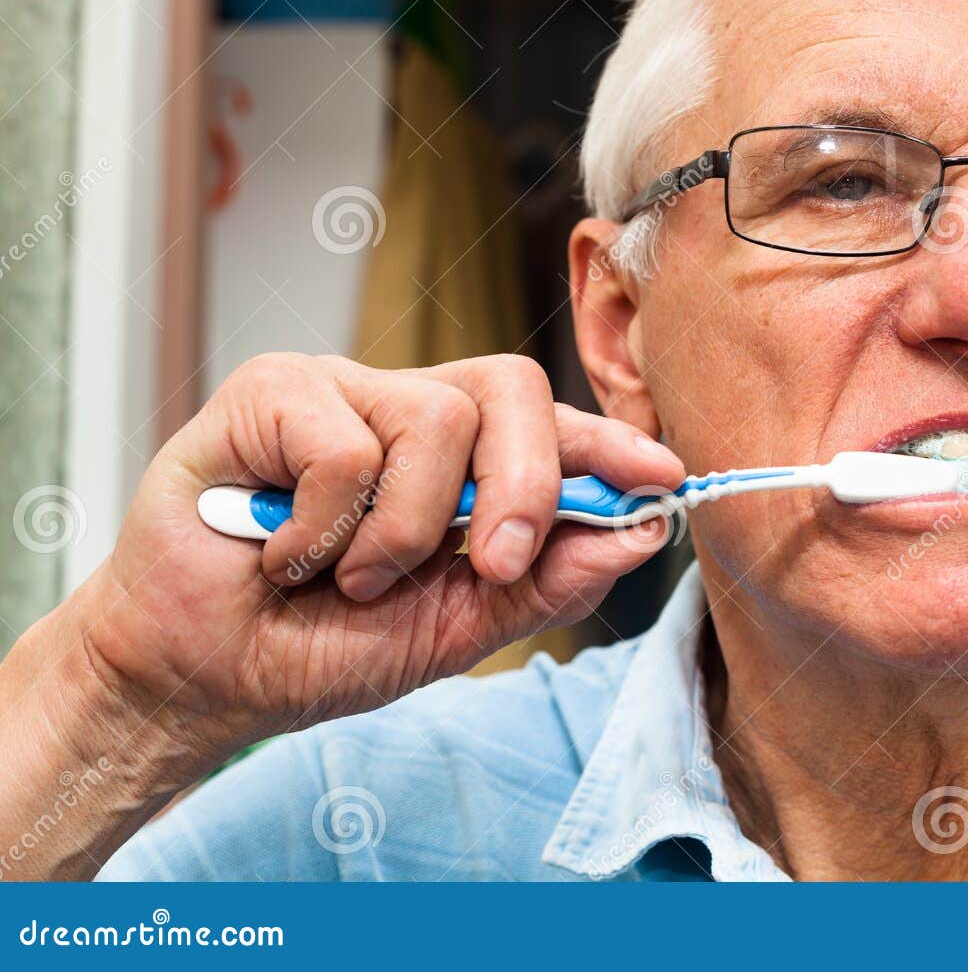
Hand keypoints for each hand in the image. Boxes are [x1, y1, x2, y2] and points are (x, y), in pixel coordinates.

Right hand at [69, 351, 684, 757]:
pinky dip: (326, 525)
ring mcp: (342, 390)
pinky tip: (284, 553)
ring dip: (402, 532)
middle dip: (526, 484)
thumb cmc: (322, 645)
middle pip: (512, 388)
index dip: (610, 446)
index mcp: (460, 458)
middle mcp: (408, 407)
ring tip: (349, 578)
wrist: (204, 677)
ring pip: (437, 418)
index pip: (552, 426)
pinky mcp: (270, 390)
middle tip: (492, 563)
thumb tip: (640, 529)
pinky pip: (348, 444)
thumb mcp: (457, 627)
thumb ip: (546, 579)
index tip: (665, 478)